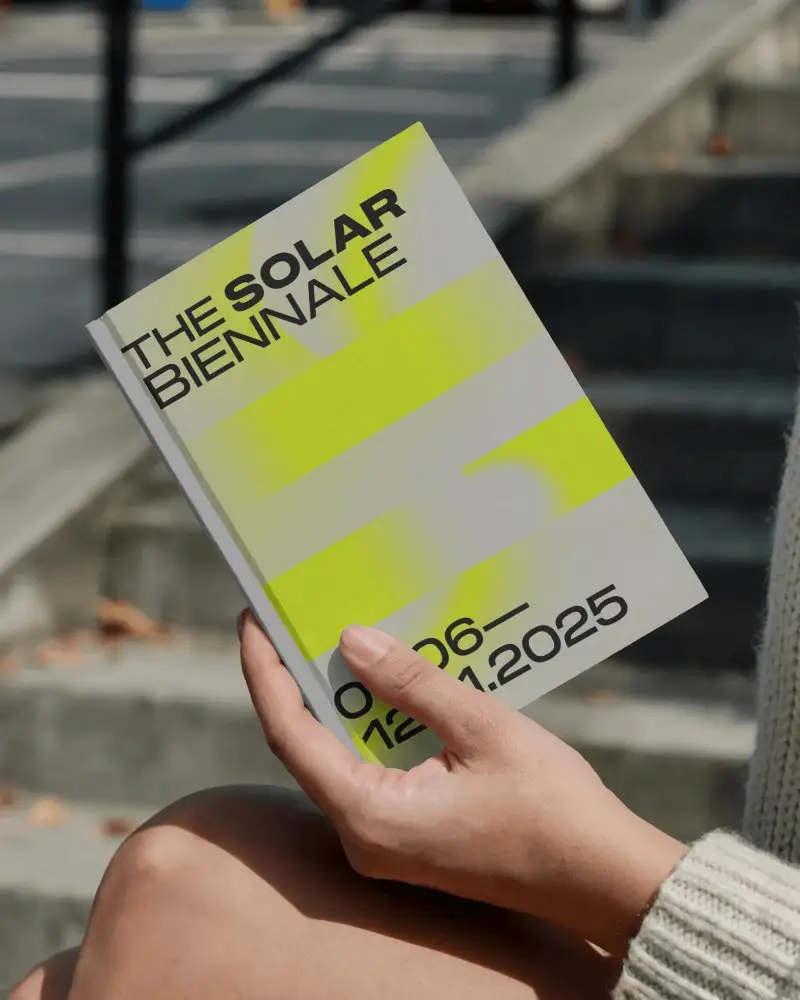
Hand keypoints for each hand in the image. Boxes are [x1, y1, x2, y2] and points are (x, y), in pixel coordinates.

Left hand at [240, 613, 686, 955]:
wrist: (602, 877)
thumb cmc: (551, 806)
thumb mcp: (481, 727)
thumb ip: (411, 683)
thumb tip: (352, 640)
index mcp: (370, 816)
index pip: (290, 732)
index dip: (265, 671)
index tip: (254, 619)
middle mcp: (364, 836)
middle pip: (304, 745)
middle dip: (295, 679)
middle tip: (291, 618)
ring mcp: (384, 841)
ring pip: (336, 757)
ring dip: (334, 700)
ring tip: (329, 638)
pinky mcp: (407, 836)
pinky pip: (367, 771)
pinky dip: (366, 725)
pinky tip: (379, 684)